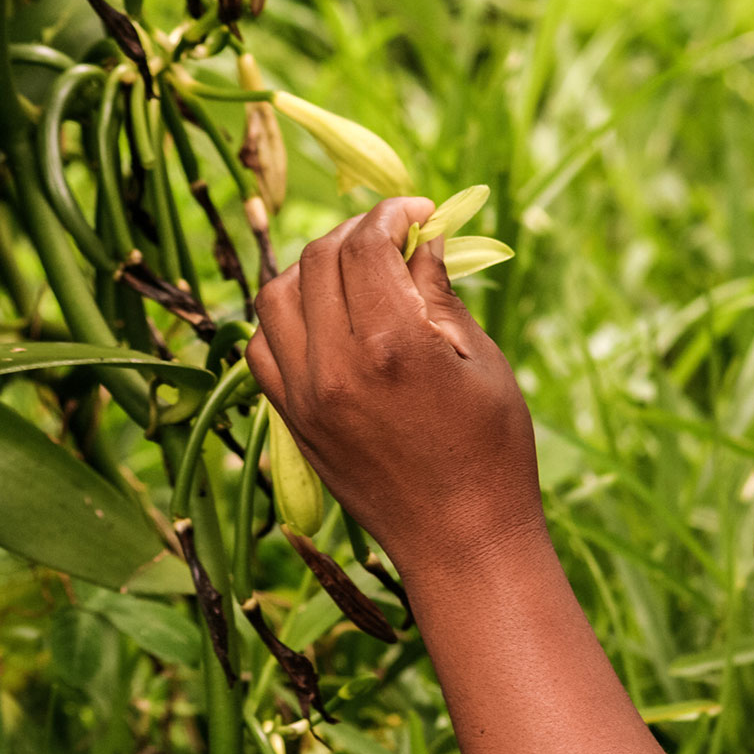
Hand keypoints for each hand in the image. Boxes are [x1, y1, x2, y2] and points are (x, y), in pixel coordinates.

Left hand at [246, 198, 541, 575]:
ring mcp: (303, 395)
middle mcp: (335, 364)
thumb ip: (440, 292)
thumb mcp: (481, 361)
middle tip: (395, 235)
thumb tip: (423, 237)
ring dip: (313, 267)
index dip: (392, 212)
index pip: (366, 245)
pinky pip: (262, 345)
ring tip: (355, 270)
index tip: (419, 211)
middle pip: (320, 258)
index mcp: (393, 343)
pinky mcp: (291, 421)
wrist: (460, 542)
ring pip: (277, 294)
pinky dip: (285, 316)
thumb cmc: (491, 452)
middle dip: (357, 231)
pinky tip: (324, 316)